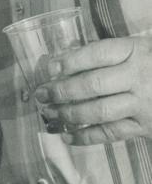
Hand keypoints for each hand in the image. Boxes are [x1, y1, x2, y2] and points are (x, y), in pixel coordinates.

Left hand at [34, 35, 151, 143]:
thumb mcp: (141, 47)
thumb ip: (109, 52)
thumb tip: (65, 56)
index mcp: (137, 51)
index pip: (98, 54)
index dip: (71, 60)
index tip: (50, 67)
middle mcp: (139, 77)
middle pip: (94, 84)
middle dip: (63, 90)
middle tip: (41, 94)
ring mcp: (143, 104)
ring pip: (100, 111)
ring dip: (69, 114)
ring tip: (49, 113)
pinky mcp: (144, 127)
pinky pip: (111, 133)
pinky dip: (87, 136)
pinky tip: (68, 136)